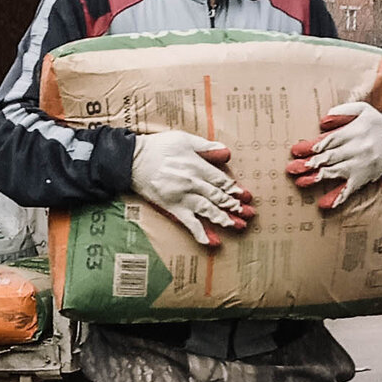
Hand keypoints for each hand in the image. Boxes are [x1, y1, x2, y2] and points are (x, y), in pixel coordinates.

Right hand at [130, 129, 251, 247]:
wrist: (132, 160)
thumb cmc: (158, 147)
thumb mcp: (183, 139)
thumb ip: (206, 147)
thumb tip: (226, 153)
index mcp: (197, 166)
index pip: (221, 180)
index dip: (235, 189)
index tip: (246, 195)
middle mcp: (193, 183)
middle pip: (219, 197)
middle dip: (235, 206)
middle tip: (248, 213)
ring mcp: (183, 197)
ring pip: (209, 210)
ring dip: (224, 219)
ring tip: (237, 226)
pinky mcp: (172, 208)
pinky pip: (189, 223)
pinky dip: (200, 233)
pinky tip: (212, 242)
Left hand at [289, 101, 381, 208]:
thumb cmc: (373, 123)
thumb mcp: (361, 109)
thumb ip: (342, 112)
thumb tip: (323, 121)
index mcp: (354, 132)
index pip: (330, 139)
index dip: (313, 146)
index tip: (296, 150)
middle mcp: (358, 149)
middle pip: (331, 157)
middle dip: (311, 163)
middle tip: (292, 168)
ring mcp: (361, 164)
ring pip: (338, 172)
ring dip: (318, 178)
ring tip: (301, 182)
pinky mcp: (364, 177)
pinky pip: (350, 189)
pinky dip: (338, 197)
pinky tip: (325, 204)